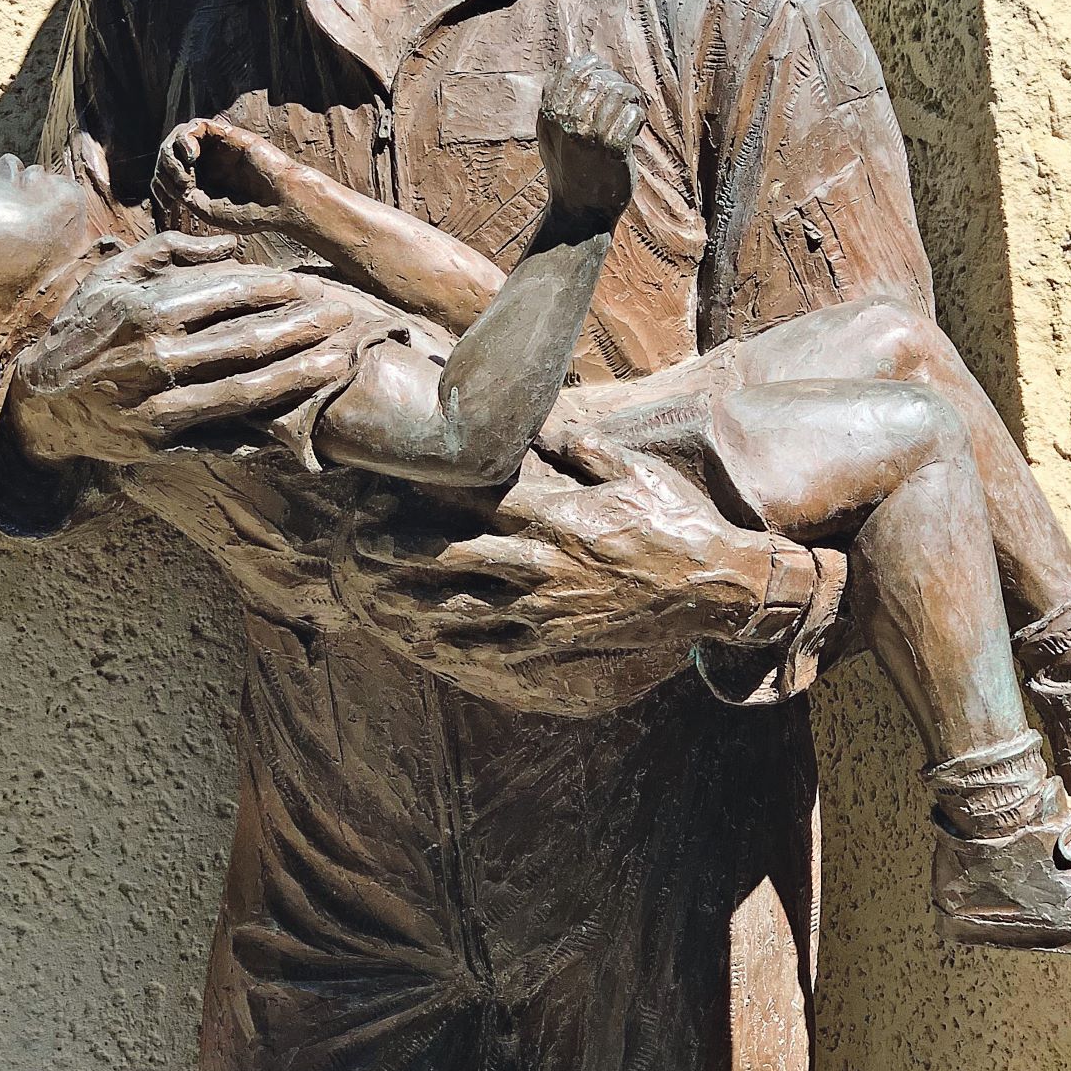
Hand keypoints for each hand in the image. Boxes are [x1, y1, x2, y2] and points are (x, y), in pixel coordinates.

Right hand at [6, 232, 371, 467]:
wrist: (37, 403)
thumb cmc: (82, 329)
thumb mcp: (112, 276)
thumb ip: (170, 250)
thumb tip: (229, 246)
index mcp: (145, 310)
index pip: (226, 295)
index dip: (273, 290)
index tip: (305, 286)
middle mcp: (156, 359)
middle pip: (246, 342)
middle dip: (302, 328)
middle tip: (342, 317)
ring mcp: (160, 405)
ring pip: (245, 392)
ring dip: (298, 377)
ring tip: (338, 362)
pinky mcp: (162, 443)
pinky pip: (223, 438)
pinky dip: (263, 431)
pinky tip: (301, 419)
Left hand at [153, 116, 301, 233]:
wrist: (283, 202)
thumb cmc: (252, 212)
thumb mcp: (208, 210)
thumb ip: (186, 194)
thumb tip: (169, 181)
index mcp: (202, 180)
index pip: (168, 172)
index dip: (160, 185)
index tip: (167, 203)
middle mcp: (208, 160)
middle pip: (170, 152)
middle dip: (165, 169)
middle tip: (180, 186)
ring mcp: (218, 147)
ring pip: (180, 136)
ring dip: (172, 154)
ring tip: (185, 174)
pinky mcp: (228, 134)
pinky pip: (197, 126)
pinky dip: (186, 139)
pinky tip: (192, 157)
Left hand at [331, 438, 776, 713]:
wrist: (714, 586)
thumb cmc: (674, 521)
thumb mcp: (631, 469)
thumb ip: (580, 447)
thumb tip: (540, 423)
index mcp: (557, 514)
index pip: (478, 501)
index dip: (427, 495)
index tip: (388, 488)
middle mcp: (543, 562)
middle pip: (454, 557)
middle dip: (400, 552)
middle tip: (356, 546)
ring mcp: (548, 606)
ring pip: (465, 607)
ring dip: (414, 602)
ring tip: (373, 597)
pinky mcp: (559, 639)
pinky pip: (499, 648)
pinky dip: (458, 646)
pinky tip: (426, 645)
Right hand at [536, 55, 645, 227]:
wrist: (578, 212)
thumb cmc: (570, 169)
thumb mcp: (551, 133)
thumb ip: (556, 99)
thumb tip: (570, 60)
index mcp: (548, 115)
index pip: (572, 70)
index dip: (593, 66)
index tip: (604, 75)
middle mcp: (566, 123)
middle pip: (599, 79)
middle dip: (616, 83)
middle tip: (625, 98)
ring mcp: (588, 137)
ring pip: (618, 94)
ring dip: (632, 99)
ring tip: (633, 111)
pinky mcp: (612, 151)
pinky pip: (632, 116)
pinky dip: (639, 117)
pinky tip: (637, 128)